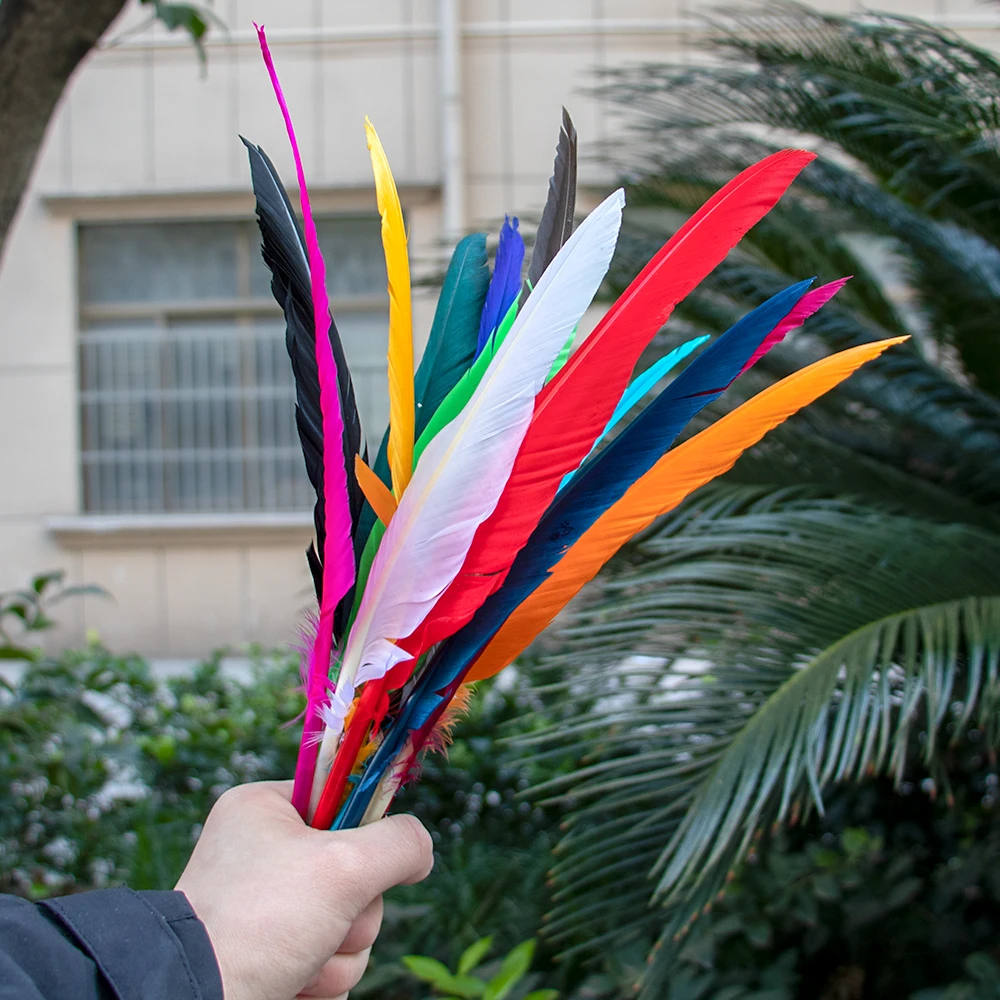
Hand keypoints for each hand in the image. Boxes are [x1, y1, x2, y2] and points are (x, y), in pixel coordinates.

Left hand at [176, 780, 432, 999]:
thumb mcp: (345, 867)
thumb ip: (400, 844)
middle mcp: (262, 853)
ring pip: (346, 924)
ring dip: (339, 956)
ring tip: (300, 966)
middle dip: (351, 914)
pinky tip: (294, 987)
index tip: (357, 863)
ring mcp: (264, 908)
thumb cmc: (261, 921)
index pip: (343, 801)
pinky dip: (321, 980)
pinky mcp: (267, 955)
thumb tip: (421, 852)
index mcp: (265, 809)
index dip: (362, 837)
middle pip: (354, 872)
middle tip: (322, 925)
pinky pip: (326, 960)